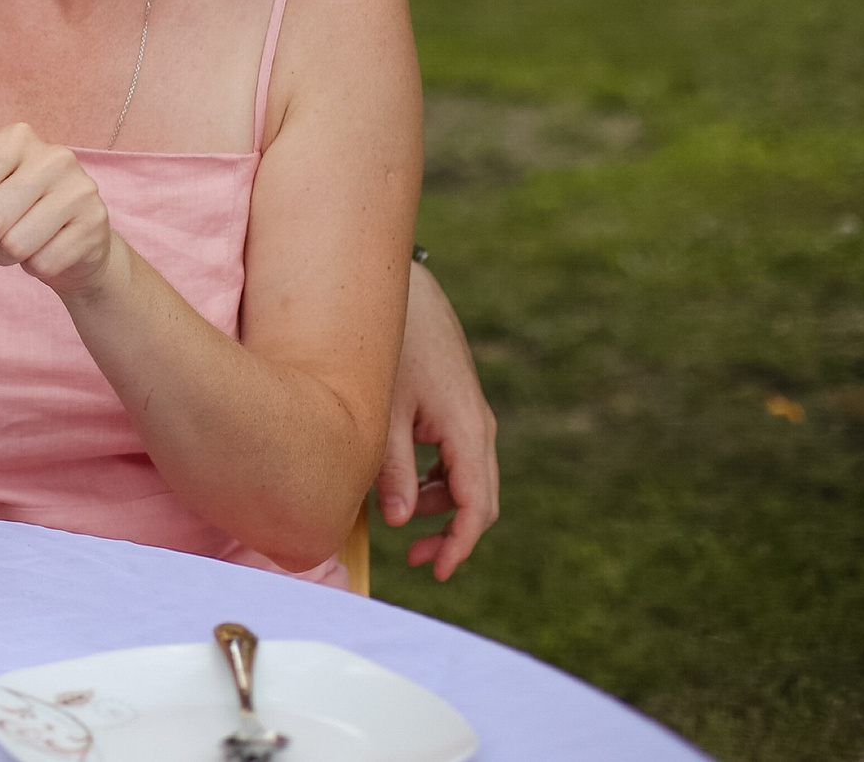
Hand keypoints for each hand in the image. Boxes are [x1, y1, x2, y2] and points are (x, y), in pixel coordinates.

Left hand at [0, 123, 119, 296]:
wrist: (82, 235)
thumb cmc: (22, 213)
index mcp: (16, 139)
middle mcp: (52, 157)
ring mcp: (79, 189)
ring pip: (14, 246)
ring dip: (3, 259)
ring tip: (13, 249)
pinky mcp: (95, 224)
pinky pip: (43, 263)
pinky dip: (34, 268)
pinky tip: (44, 252)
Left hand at [377, 262, 499, 578]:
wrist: (407, 292)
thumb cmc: (391, 347)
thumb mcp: (384, 411)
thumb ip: (390, 468)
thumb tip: (395, 520)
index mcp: (467, 430)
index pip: (476, 506)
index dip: (458, 545)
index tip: (435, 571)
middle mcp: (479, 426)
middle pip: (479, 498)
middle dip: (450, 533)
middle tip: (412, 558)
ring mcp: (472, 416)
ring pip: (467, 479)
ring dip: (438, 505)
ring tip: (396, 518)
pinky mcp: (458, 407)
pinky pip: (457, 457)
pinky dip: (436, 479)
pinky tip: (402, 483)